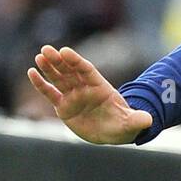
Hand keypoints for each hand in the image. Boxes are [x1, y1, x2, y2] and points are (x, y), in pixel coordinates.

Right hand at [27, 45, 151, 144]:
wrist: (113, 131)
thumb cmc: (123, 124)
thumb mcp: (131, 124)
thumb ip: (137, 120)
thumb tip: (149, 120)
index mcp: (101, 88)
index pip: (87, 70)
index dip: (76, 61)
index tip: (64, 51)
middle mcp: (85, 88)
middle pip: (70, 71)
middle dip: (58, 61)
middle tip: (46, 49)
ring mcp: (73, 96)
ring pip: (59, 79)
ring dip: (48, 68)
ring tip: (38, 57)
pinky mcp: (64, 107)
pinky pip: (51, 93)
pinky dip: (41, 84)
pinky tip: (31, 72)